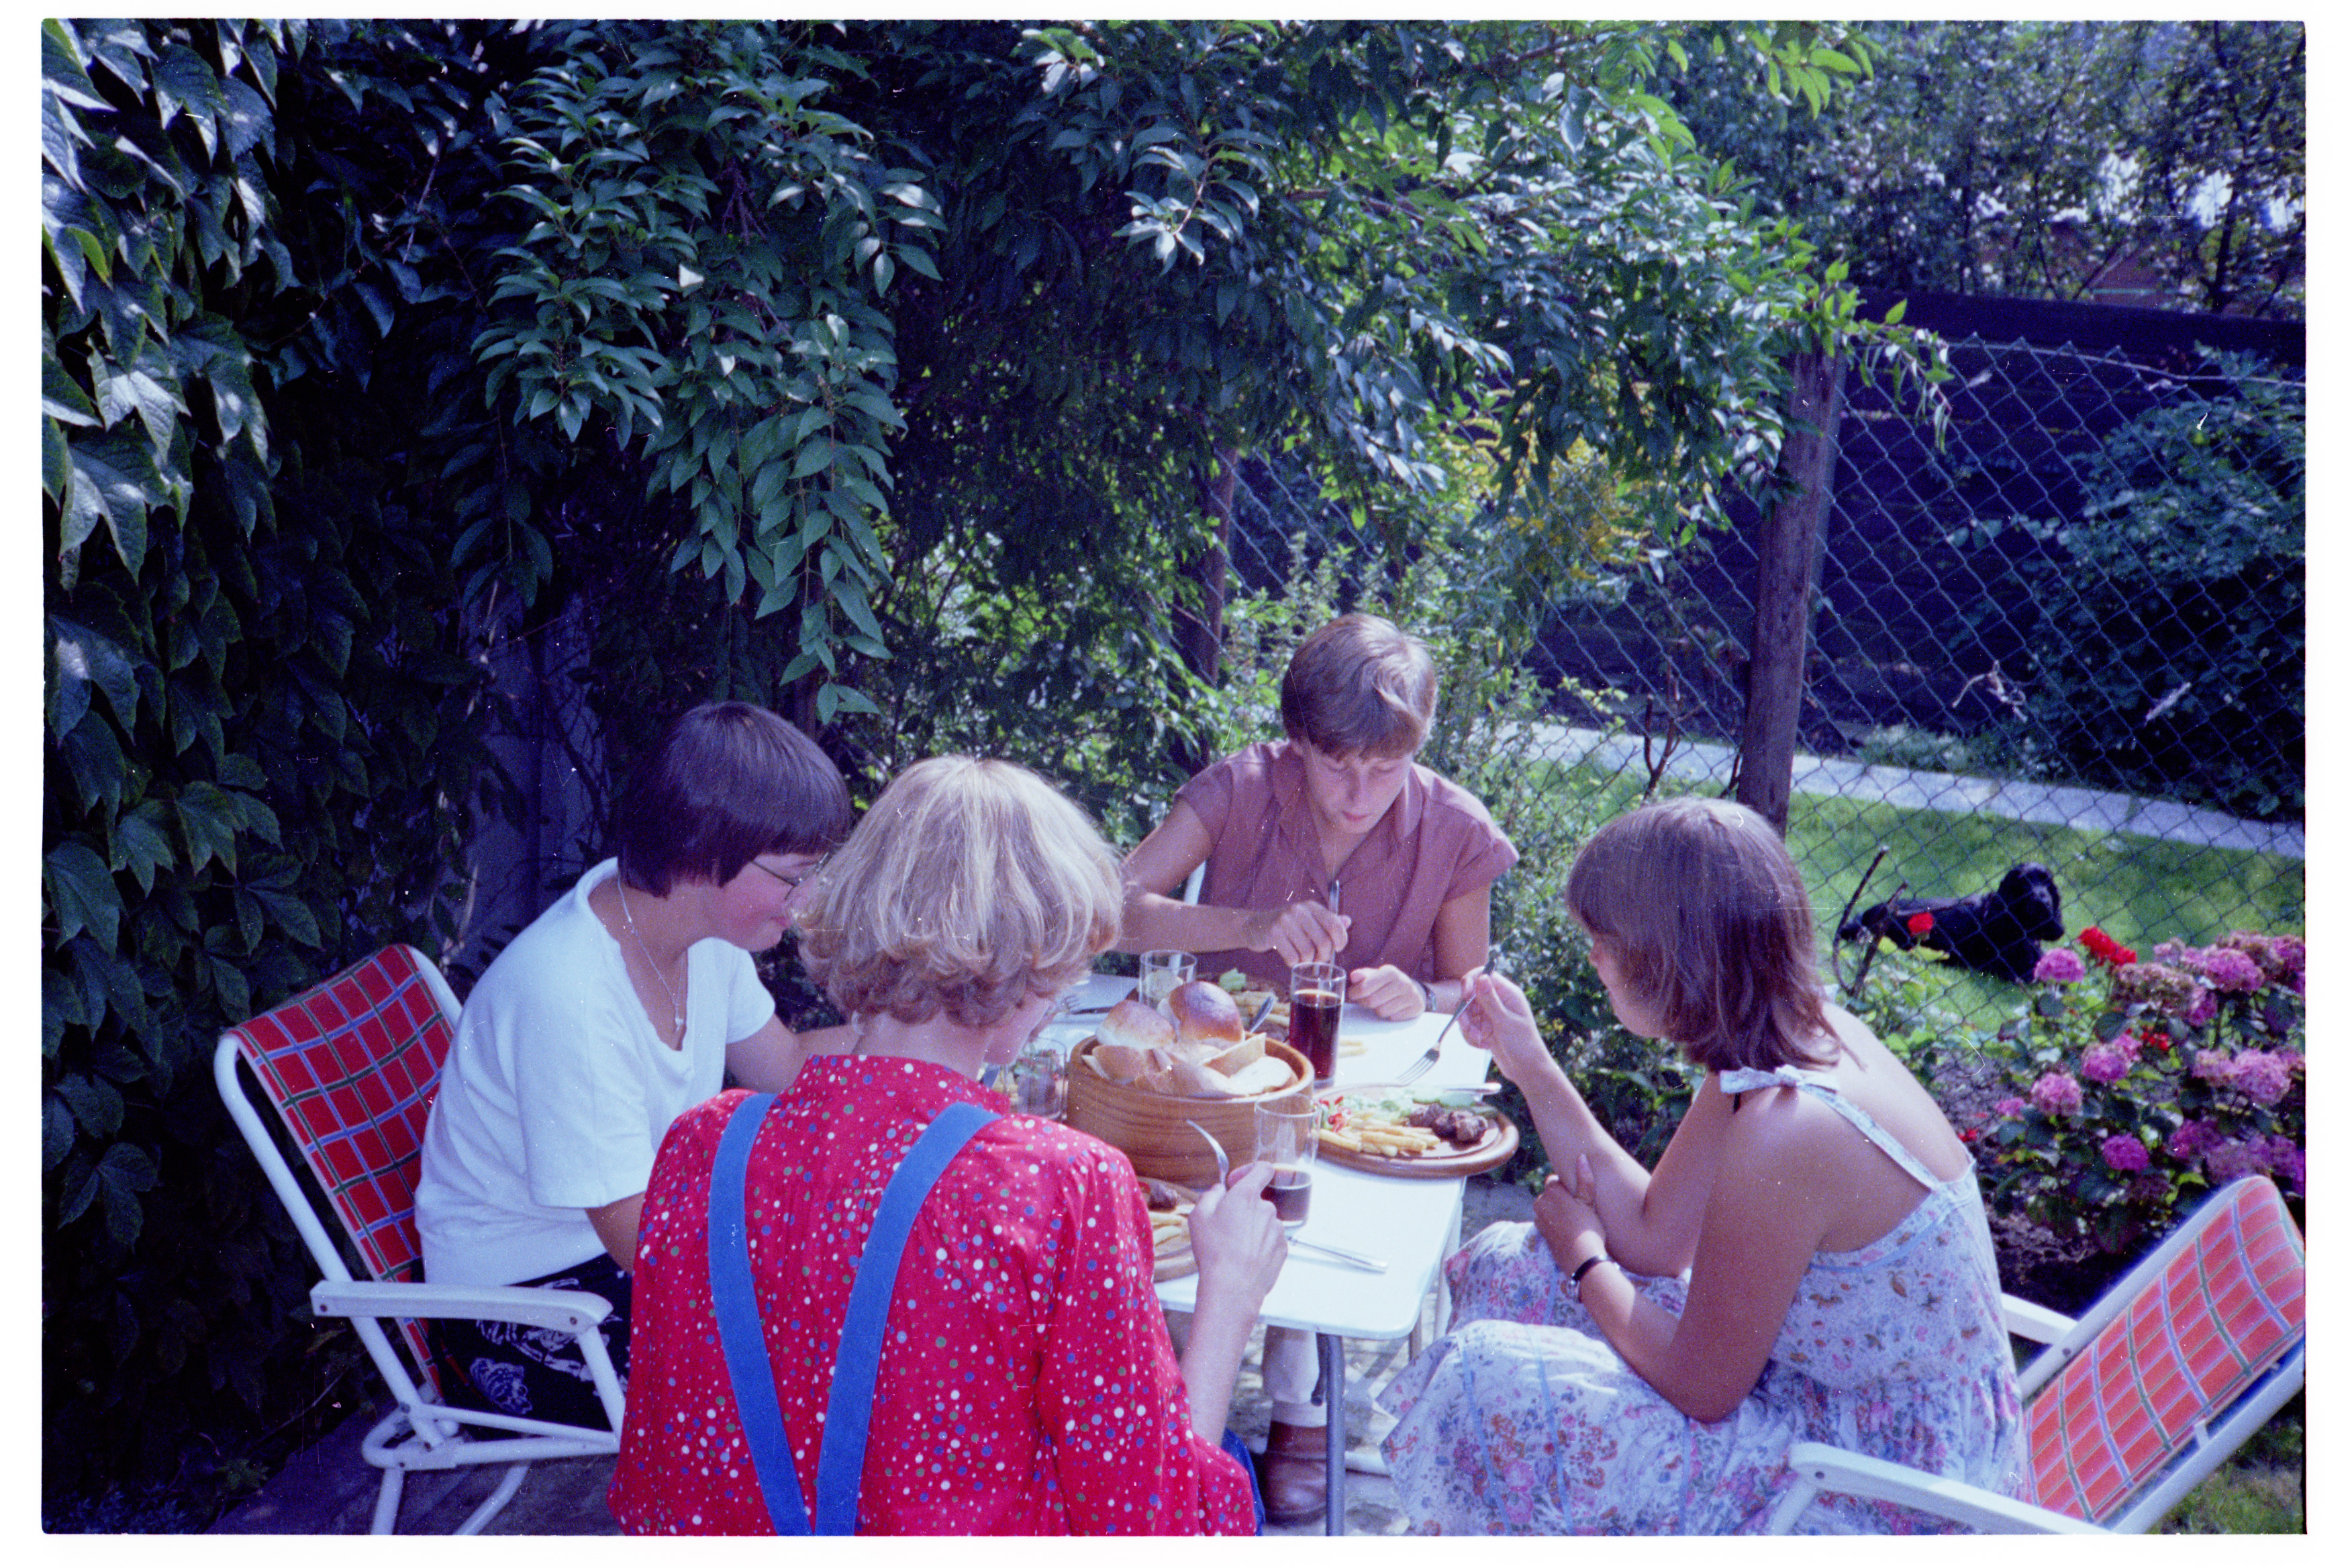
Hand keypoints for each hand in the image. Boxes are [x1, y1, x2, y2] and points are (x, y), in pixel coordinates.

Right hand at [1190, 1161, 1287, 1305]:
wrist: (1232, 1286)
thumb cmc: (1214, 1251)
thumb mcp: (1198, 1216)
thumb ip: (1210, 1195)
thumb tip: (1219, 1191)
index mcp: (1247, 1195)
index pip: (1263, 1168)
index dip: (1249, 1171)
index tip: (1236, 1183)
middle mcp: (1267, 1208)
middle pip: (1258, 1200)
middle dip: (1244, 1209)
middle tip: (1226, 1226)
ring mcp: (1277, 1229)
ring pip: (1264, 1221)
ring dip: (1252, 1228)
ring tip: (1235, 1247)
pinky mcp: (1283, 1248)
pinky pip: (1270, 1239)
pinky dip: (1260, 1244)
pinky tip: (1245, 1257)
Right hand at [1242, 900, 1350, 967]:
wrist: (1254, 926)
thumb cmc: (1286, 926)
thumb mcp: (1308, 920)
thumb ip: (1328, 921)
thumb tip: (1347, 921)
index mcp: (1311, 906)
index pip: (1334, 924)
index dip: (1341, 940)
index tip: (1337, 949)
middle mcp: (1299, 910)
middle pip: (1323, 941)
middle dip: (1323, 956)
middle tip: (1318, 960)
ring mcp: (1285, 920)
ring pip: (1308, 951)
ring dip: (1308, 962)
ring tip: (1304, 961)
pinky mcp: (1273, 933)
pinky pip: (1292, 957)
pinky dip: (1294, 964)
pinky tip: (1292, 961)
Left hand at [1348, 963, 1423, 1019]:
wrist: (1410, 990)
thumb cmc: (1386, 983)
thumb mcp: (1374, 976)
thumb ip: (1362, 976)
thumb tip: (1354, 976)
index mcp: (1390, 972)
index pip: (1365, 988)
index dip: (1355, 993)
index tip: (1353, 995)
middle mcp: (1403, 982)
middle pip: (1372, 1001)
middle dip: (1364, 1003)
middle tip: (1365, 1000)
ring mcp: (1411, 995)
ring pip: (1382, 1012)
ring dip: (1377, 1010)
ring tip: (1381, 1003)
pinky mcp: (1416, 1008)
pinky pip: (1393, 1018)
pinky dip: (1389, 1015)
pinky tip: (1392, 1008)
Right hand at [1458, 971, 1553, 1086]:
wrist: (1527, 1069)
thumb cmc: (1523, 1045)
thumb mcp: (1505, 1022)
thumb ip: (1490, 1000)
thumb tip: (1481, 976)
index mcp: (1508, 993)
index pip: (1484, 975)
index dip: (1470, 983)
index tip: (1465, 998)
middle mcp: (1499, 1000)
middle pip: (1471, 995)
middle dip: (1467, 1013)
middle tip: (1470, 1028)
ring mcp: (1491, 1013)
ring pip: (1467, 1012)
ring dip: (1469, 1027)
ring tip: (1480, 1040)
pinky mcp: (1485, 1026)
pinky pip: (1470, 1025)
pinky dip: (1472, 1035)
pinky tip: (1484, 1044)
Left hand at [1533, 1154, 1606, 1276]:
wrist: (1581, 1257)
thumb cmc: (1588, 1227)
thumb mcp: (1589, 1201)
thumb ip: (1584, 1178)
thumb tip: (1581, 1157)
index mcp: (1551, 1191)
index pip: (1555, 1180)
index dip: (1567, 1187)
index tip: (1577, 1197)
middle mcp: (1540, 1202)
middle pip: (1550, 1194)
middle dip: (1560, 1198)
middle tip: (1578, 1210)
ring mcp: (1538, 1218)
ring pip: (1548, 1208)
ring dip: (1557, 1211)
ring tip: (1574, 1221)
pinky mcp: (1540, 1232)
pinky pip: (1547, 1221)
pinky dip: (1554, 1223)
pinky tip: (1567, 1230)